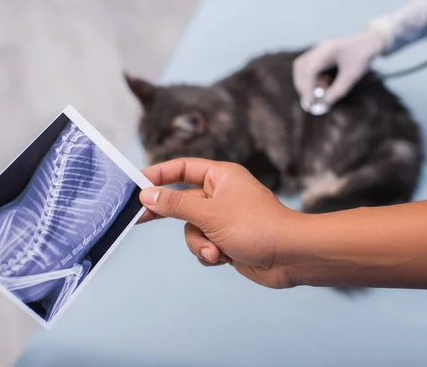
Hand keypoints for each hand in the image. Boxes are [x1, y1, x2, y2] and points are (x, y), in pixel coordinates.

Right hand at [138, 158, 299, 288]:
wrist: (291, 256)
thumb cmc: (256, 226)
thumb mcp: (210, 213)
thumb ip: (175, 204)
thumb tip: (147, 195)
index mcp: (221, 176)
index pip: (182, 168)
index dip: (158, 174)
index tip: (135, 184)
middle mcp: (222, 194)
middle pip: (182, 201)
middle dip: (170, 214)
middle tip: (138, 219)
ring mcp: (224, 218)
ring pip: (191, 228)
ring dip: (199, 243)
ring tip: (216, 249)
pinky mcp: (227, 240)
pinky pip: (204, 244)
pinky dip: (210, 253)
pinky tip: (224, 257)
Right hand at [293, 29, 384, 111]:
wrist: (370, 41)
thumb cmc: (363, 57)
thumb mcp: (352, 76)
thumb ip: (337, 91)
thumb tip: (324, 104)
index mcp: (327, 50)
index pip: (309, 70)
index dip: (307, 88)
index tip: (310, 103)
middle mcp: (320, 48)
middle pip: (300, 67)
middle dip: (302, 86)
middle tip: (309, 102)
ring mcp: (319, 50)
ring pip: (302, 67)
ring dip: (306, 82)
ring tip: (319, 93)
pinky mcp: (320, 54)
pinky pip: (308, 67)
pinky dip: (312, 79)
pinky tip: (324, 84)